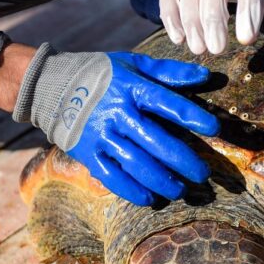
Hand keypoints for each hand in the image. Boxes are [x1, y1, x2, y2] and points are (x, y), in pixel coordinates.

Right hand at [11, 46, 218, 204]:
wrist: (50, 86)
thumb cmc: (101, 74)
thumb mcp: (133, 64)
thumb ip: (170, 72)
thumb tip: (205, 76)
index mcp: (132, 88)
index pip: (168, 103)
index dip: (193, 116)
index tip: (214, 127)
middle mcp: (118, 114)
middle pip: (157, 142)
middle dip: (184, 161)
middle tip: (203, 174)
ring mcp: (101, 136)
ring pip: (137, 164)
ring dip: (163, 181)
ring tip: (181, 190)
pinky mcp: (88, 154)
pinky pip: (112, 178)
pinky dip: (132, 190)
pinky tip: (151, 198)